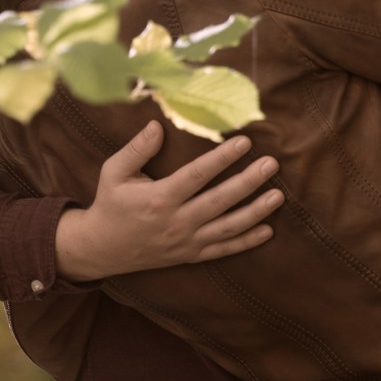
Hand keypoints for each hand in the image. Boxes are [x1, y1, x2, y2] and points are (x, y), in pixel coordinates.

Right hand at [55, 121, 282, 282]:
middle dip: (249, 181)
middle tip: (272, 164)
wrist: (101, 248)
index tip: (245, 142)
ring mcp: (186, 242)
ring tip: (278, 195)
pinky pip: (223, 249)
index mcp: (160, 198)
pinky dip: (247, 242)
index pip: (198, 175)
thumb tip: (157, 125)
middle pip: (221, 200)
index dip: (223, 158)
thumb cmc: (110, 204)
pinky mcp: (190, 255)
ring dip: (256, 211)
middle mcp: (177, 222)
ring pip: (228, 227)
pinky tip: (268, 230)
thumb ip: (136, 149)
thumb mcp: (114, 172)